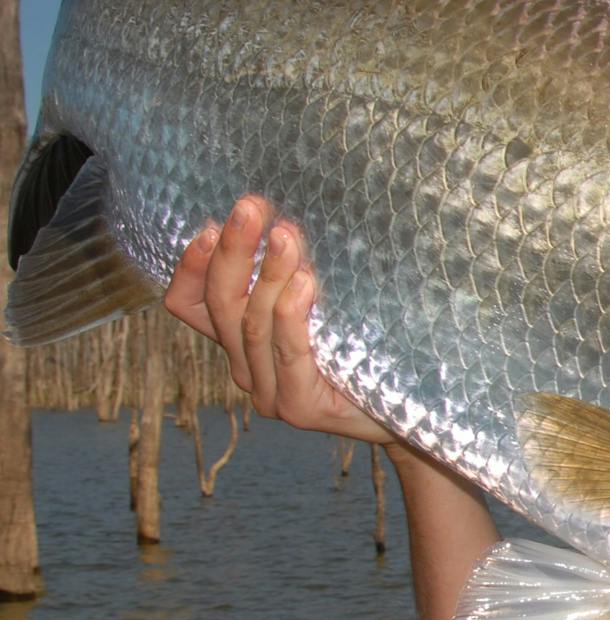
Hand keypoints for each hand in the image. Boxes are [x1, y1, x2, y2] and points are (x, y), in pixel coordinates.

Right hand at [164, 195, 394, 445]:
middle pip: (221, 304)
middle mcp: (246, 368)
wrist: (409, 412)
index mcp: (241, 342)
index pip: (190, 303)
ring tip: (287, 236)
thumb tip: (287, 218)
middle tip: (251, 207)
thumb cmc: (367, 351)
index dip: (192, 265)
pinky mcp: (300, 408)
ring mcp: (269, 393)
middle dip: (235, 251)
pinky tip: (306, 283)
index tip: (213, 224)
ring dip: (269, 274)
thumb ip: (295, 277)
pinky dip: (291, 315)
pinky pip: (288, 354)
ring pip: (253, 325)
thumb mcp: (325, 306)